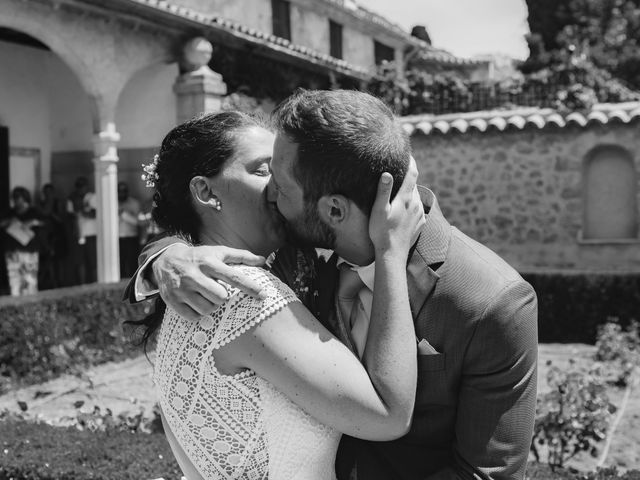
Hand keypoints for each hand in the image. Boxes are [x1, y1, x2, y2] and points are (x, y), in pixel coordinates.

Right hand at [151, 244, 267, 320]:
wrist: (165, 260)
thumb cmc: (199, 257)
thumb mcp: (218, 252)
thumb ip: (241, 256)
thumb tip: (263, 260)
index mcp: (208, 262)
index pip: (234, 277)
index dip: (250, 287)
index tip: (263, 295)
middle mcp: (194, 275)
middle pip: (221, 297)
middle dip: (223, 297)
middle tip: (218, 292)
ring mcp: (182, 289)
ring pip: (208, 309)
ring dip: (212, 306)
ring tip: (207, 296)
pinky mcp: (172, 301)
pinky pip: (194, 317)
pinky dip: (199, 313)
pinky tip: (196, 303)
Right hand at [369, 156, 424, 258]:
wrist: (392, 254)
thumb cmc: (381, 232)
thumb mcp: (378, 210)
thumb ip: (383, 191)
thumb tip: (386, 173)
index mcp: (406, 198)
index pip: (412, 173)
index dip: (410, 161)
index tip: (407, 153)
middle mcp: (416, 204)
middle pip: (414, 184)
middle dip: (407, 176)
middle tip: (397, 170)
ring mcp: (419, 214)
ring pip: (415, 197)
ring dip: (408, 191)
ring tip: (398, 190)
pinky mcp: (420, 223)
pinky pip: (417, 208)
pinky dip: (411, 204)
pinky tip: (402, 208)